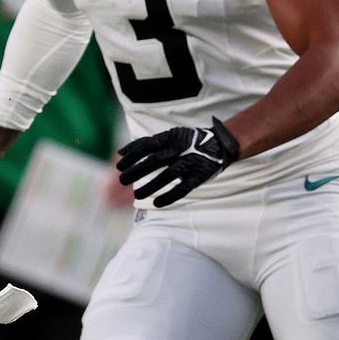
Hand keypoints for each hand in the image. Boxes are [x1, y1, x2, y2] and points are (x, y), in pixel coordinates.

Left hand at [116, 118, 240, 207]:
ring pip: (167, 176)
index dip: (132, 156)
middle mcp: (179, 149)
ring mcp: (190, 162)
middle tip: (123, 180)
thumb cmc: (187, 141)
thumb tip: (120, 151)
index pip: (146, 146)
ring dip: (151, 186)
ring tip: (137, 195)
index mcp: (170, 138)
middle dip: (136, 171)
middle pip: (154, 161)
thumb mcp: (169, 136)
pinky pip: (184, 188)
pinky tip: (157, 203)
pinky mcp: (199, 176)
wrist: (219, 144)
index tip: (119, 166)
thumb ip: (147, 143)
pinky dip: (170, 196)